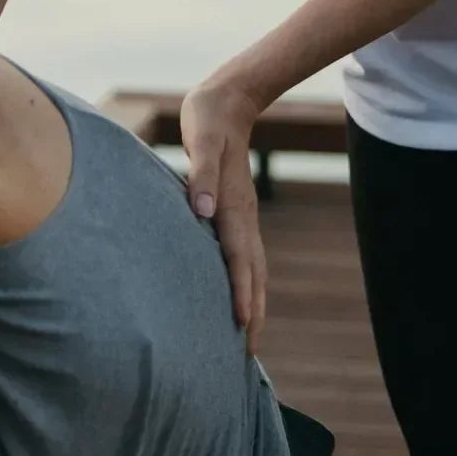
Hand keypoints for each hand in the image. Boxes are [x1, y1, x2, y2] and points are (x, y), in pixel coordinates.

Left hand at [179, 77, 268, 352]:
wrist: (227, 101)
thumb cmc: (208, 120)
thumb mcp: (202, 140)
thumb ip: (202, 174)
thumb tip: (202, 210)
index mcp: (232, 206)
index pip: (238, 259)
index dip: (241, 293)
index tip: (242, 324)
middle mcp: (243, 217)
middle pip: (253, 275)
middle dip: (254, 314)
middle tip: (250, 355)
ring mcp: (243, 218)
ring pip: (253, 271)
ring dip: (253, 304)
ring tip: (250, 339)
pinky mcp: (235, 214)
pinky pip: (244, 259)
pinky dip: (246, 285)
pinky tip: (238, 299)